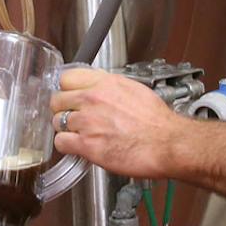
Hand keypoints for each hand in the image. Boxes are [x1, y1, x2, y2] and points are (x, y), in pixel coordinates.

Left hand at [51, 68, 191, 180]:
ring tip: (78, 134)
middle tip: (71, 117)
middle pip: (57, 99)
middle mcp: (93, 99)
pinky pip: (61, 142)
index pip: (66, 78)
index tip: (69, 96)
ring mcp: (87, 121)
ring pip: (57, 121)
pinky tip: (77, 147)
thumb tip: (100, 89)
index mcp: (105, 84)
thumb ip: (111, 88)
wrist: (168, 144)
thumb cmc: (158, 122)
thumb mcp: (135, 90)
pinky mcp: (87, 144)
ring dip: (65, 128)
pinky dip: (67, 146)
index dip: (66, 89)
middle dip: (63, 109)